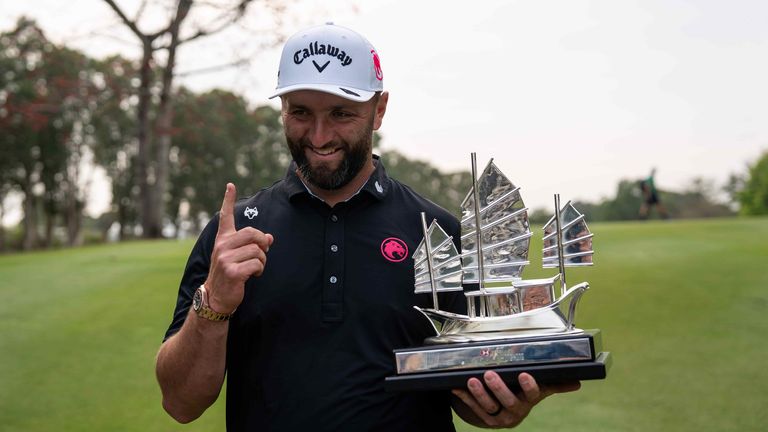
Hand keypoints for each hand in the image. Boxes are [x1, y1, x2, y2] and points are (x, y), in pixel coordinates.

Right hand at [204, 183, 272, 313]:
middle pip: (252, 233)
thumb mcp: (239, 256)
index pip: (225, 217)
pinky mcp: (232, 271)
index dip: (228, 200)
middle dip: (263, 243)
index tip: (230, 185)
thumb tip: (270, 237)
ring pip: (257, 251)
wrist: (216, 297)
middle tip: (262, 252)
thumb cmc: (230, 274)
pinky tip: (252, 275)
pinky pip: (256, 264)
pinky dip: (260, 270)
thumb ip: (252, 245)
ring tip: (254, 268)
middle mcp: (222, 246)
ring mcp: (225, 258)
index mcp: (223, 239)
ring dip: (262, 261)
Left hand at [452, 371, 579, 427]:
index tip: (524, 374)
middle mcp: (516, 411)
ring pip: (488, 407)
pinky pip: (473, 409)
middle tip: (490, 374)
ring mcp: (499, 417)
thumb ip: (554, 383)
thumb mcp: (539, 389)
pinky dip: (464, 398)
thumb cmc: (523, 394)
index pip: (533, 394)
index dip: (529, 386)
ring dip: (479, 394)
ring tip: (472, 380)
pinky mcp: (485, 420)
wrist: (506, 413)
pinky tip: (456, 387)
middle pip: (508, 402)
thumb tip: (578, 382)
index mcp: (530, 400)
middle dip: (499, 388)